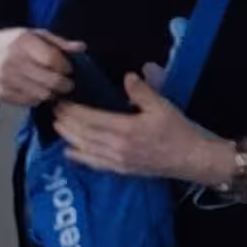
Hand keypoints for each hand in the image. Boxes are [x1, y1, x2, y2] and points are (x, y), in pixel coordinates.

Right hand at [0, 29, 82, 108]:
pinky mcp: (2, 93)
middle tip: (67, 83)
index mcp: (22, 41)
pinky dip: (39, 98)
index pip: (52, 59)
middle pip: (51, 80)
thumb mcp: (34, 36)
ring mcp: (5, 78)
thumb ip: (58, 42)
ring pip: (43, 94)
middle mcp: (12, 60)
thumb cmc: (13, 45)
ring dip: (53, 93)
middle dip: (64, 84)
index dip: (65, 67)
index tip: (68, 69)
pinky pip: (31, 101)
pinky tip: (37, 90)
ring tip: (53, 87)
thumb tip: (81, 47)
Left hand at [48, 68, 232, 186]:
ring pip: (84, 149)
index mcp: (125, 129)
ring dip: (67, 136)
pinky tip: (68, 151)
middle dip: (65, 121)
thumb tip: (128, 76)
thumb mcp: (162, 106)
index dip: (72, 110)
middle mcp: (117, 147)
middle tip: (54, 108)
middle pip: (81, 134)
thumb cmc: (178, 131)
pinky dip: (79, 157)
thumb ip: (142, 91)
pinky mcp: (121, 170)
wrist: (192, 159)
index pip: (89, 119)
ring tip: (57, 124)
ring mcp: (117, 161)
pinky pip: (94, 164)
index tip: (61, 100)